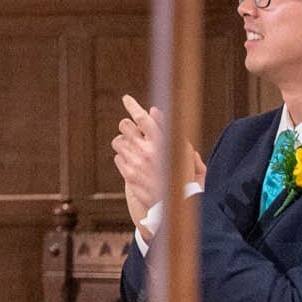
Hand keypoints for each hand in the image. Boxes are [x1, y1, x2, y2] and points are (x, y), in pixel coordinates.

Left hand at [114, 95, 204, 237]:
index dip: (133, 105)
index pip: (143, 117)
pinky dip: (123, 157)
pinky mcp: (128, 174)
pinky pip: (118, 157)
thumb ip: (169, 130)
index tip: (126, 98)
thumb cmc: (184, 175)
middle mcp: (148, 150)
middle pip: (125, 126)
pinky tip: (134, 162)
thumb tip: (154, 111)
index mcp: (164, 141)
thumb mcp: (184, 150)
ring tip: (134, 148)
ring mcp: (136, 162)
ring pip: (118, 141)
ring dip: (124, 141)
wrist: (177, 203)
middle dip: (128, 126)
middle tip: (134, 132)